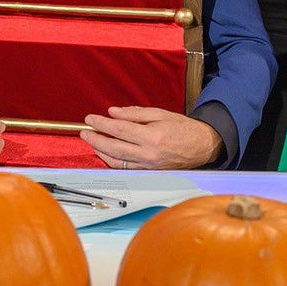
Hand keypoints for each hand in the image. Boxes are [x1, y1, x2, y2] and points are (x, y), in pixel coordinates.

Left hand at [83, 106, 221, 169]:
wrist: (201, 146)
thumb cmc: (182, 128)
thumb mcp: (159, 113)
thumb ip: (134, 113)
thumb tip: (113, 112)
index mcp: (152, 136)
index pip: (119, 129)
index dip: (101, 123)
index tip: (90, 118)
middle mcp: (148, 154)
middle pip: (113, 148)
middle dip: (95, 139)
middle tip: (84, 131)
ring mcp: (147, 166)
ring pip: (116, 161)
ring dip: (100, 151)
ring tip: (91, 141)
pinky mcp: (148, 172)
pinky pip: (125, 168)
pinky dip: (112, 161)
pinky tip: (105, 153)